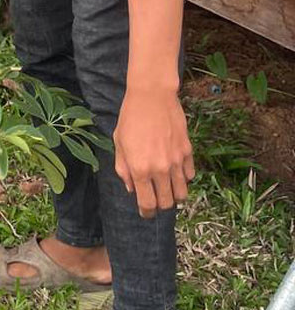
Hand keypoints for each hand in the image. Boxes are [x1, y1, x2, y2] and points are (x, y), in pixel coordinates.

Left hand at [113, 86, 194, 217]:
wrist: (152, 97)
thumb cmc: (130, 119)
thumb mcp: (119, 144)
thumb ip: (123, 169)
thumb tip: (131, 188)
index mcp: (139, 169)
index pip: (147, 203)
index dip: (146, 212)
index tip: (145, 212)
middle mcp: (160, 169)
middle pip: (167, 203)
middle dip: (160, 205)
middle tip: (155, 199)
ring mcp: (176, 161)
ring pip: (182, 192)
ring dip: (174, 195)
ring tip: (166, 189)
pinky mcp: (188, 152)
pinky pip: (190, 175)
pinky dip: (183, 178)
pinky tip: (175, 172)